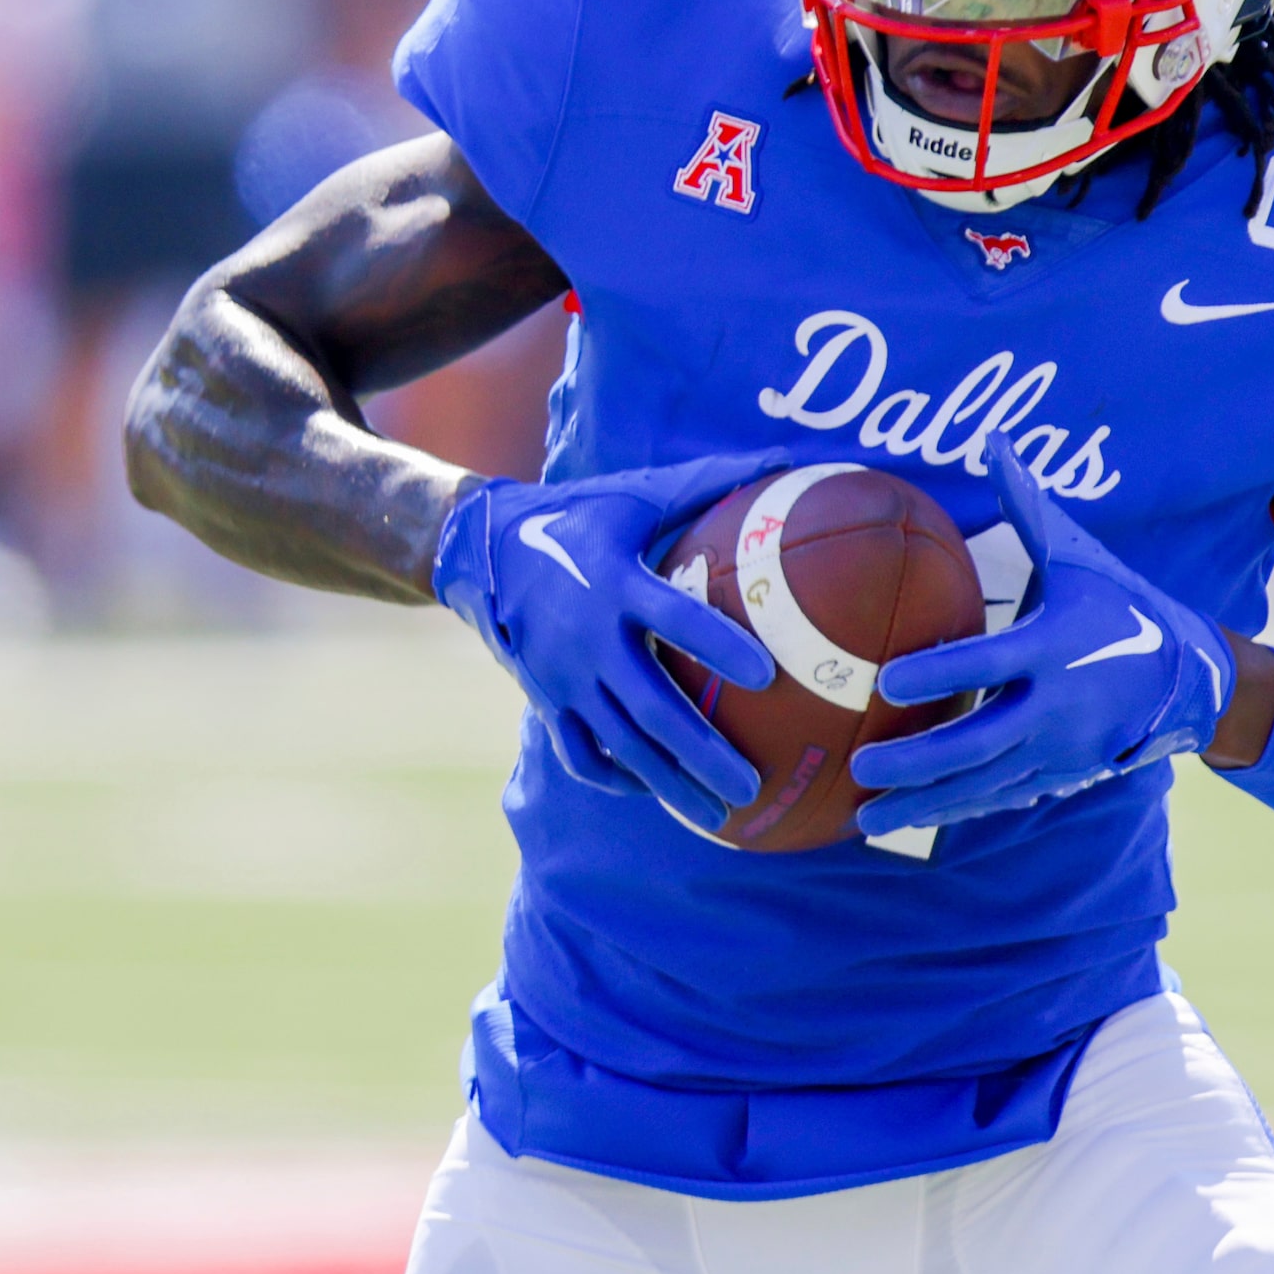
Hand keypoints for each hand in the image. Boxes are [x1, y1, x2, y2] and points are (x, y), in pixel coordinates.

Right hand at [430, 450, 786, 828]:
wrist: (483, 550)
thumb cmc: (581, 515)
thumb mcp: (640, 493)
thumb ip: (715, 481)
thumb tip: (790, 459)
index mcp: (616, 583)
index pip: (676, 619)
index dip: (720, 646)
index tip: (768, 674)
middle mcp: (589, 638)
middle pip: (653, 708)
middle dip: (703, 753)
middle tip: (752, 785)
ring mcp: (563, 677)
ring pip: (622, 744)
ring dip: (670, 783)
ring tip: (719, 815)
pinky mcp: (545, 700)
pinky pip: (582, 753)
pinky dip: (618, 777)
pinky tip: (656, 791)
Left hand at [852, 443, 1229, 832]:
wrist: (1186, 673)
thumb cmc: (1117, 600)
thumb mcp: (1076, 554)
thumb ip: (1027, 506)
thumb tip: (993, 441)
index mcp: (1054, 645)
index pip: (989, 663)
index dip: (940, 675)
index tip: (886, 682)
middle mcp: (1057, 704)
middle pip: (979, 741)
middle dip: (917, 759)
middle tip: (860, 762)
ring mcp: (1060, 747)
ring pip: (984, 782)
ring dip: (924, 802)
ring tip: (866, 815)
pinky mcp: (1060, 773)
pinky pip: (999, 796)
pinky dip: (953, 810)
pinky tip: (906, 819)